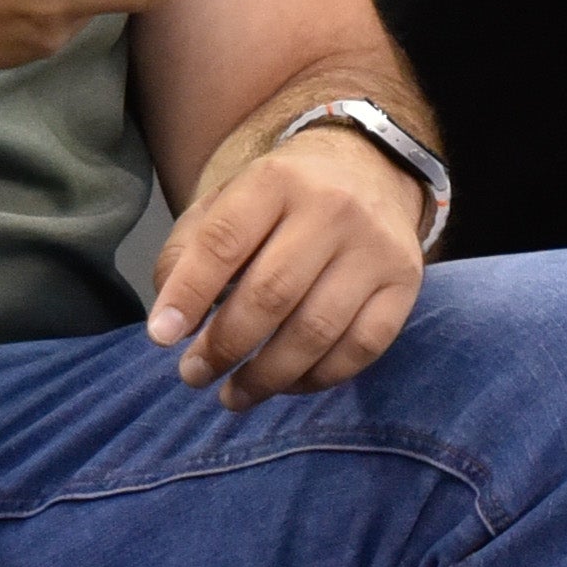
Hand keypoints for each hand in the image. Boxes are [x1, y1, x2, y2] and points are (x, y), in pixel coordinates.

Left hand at [147, 125, 427, 407]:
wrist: (370, 170)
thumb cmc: (282, 199)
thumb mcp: (229, 201)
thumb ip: (190, 251)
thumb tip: (171, 322)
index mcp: (276, 180)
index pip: (224, 241)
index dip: (189, 294)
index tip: (161, 337)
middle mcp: (332, 208)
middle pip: (271, 293)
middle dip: (225, 346)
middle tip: (194, 375)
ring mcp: (375, 248)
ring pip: (316, 329)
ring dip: (266, 376)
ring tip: (232, 395)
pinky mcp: (405, 283)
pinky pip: (361, 348)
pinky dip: (318, 379)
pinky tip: (286, 385)